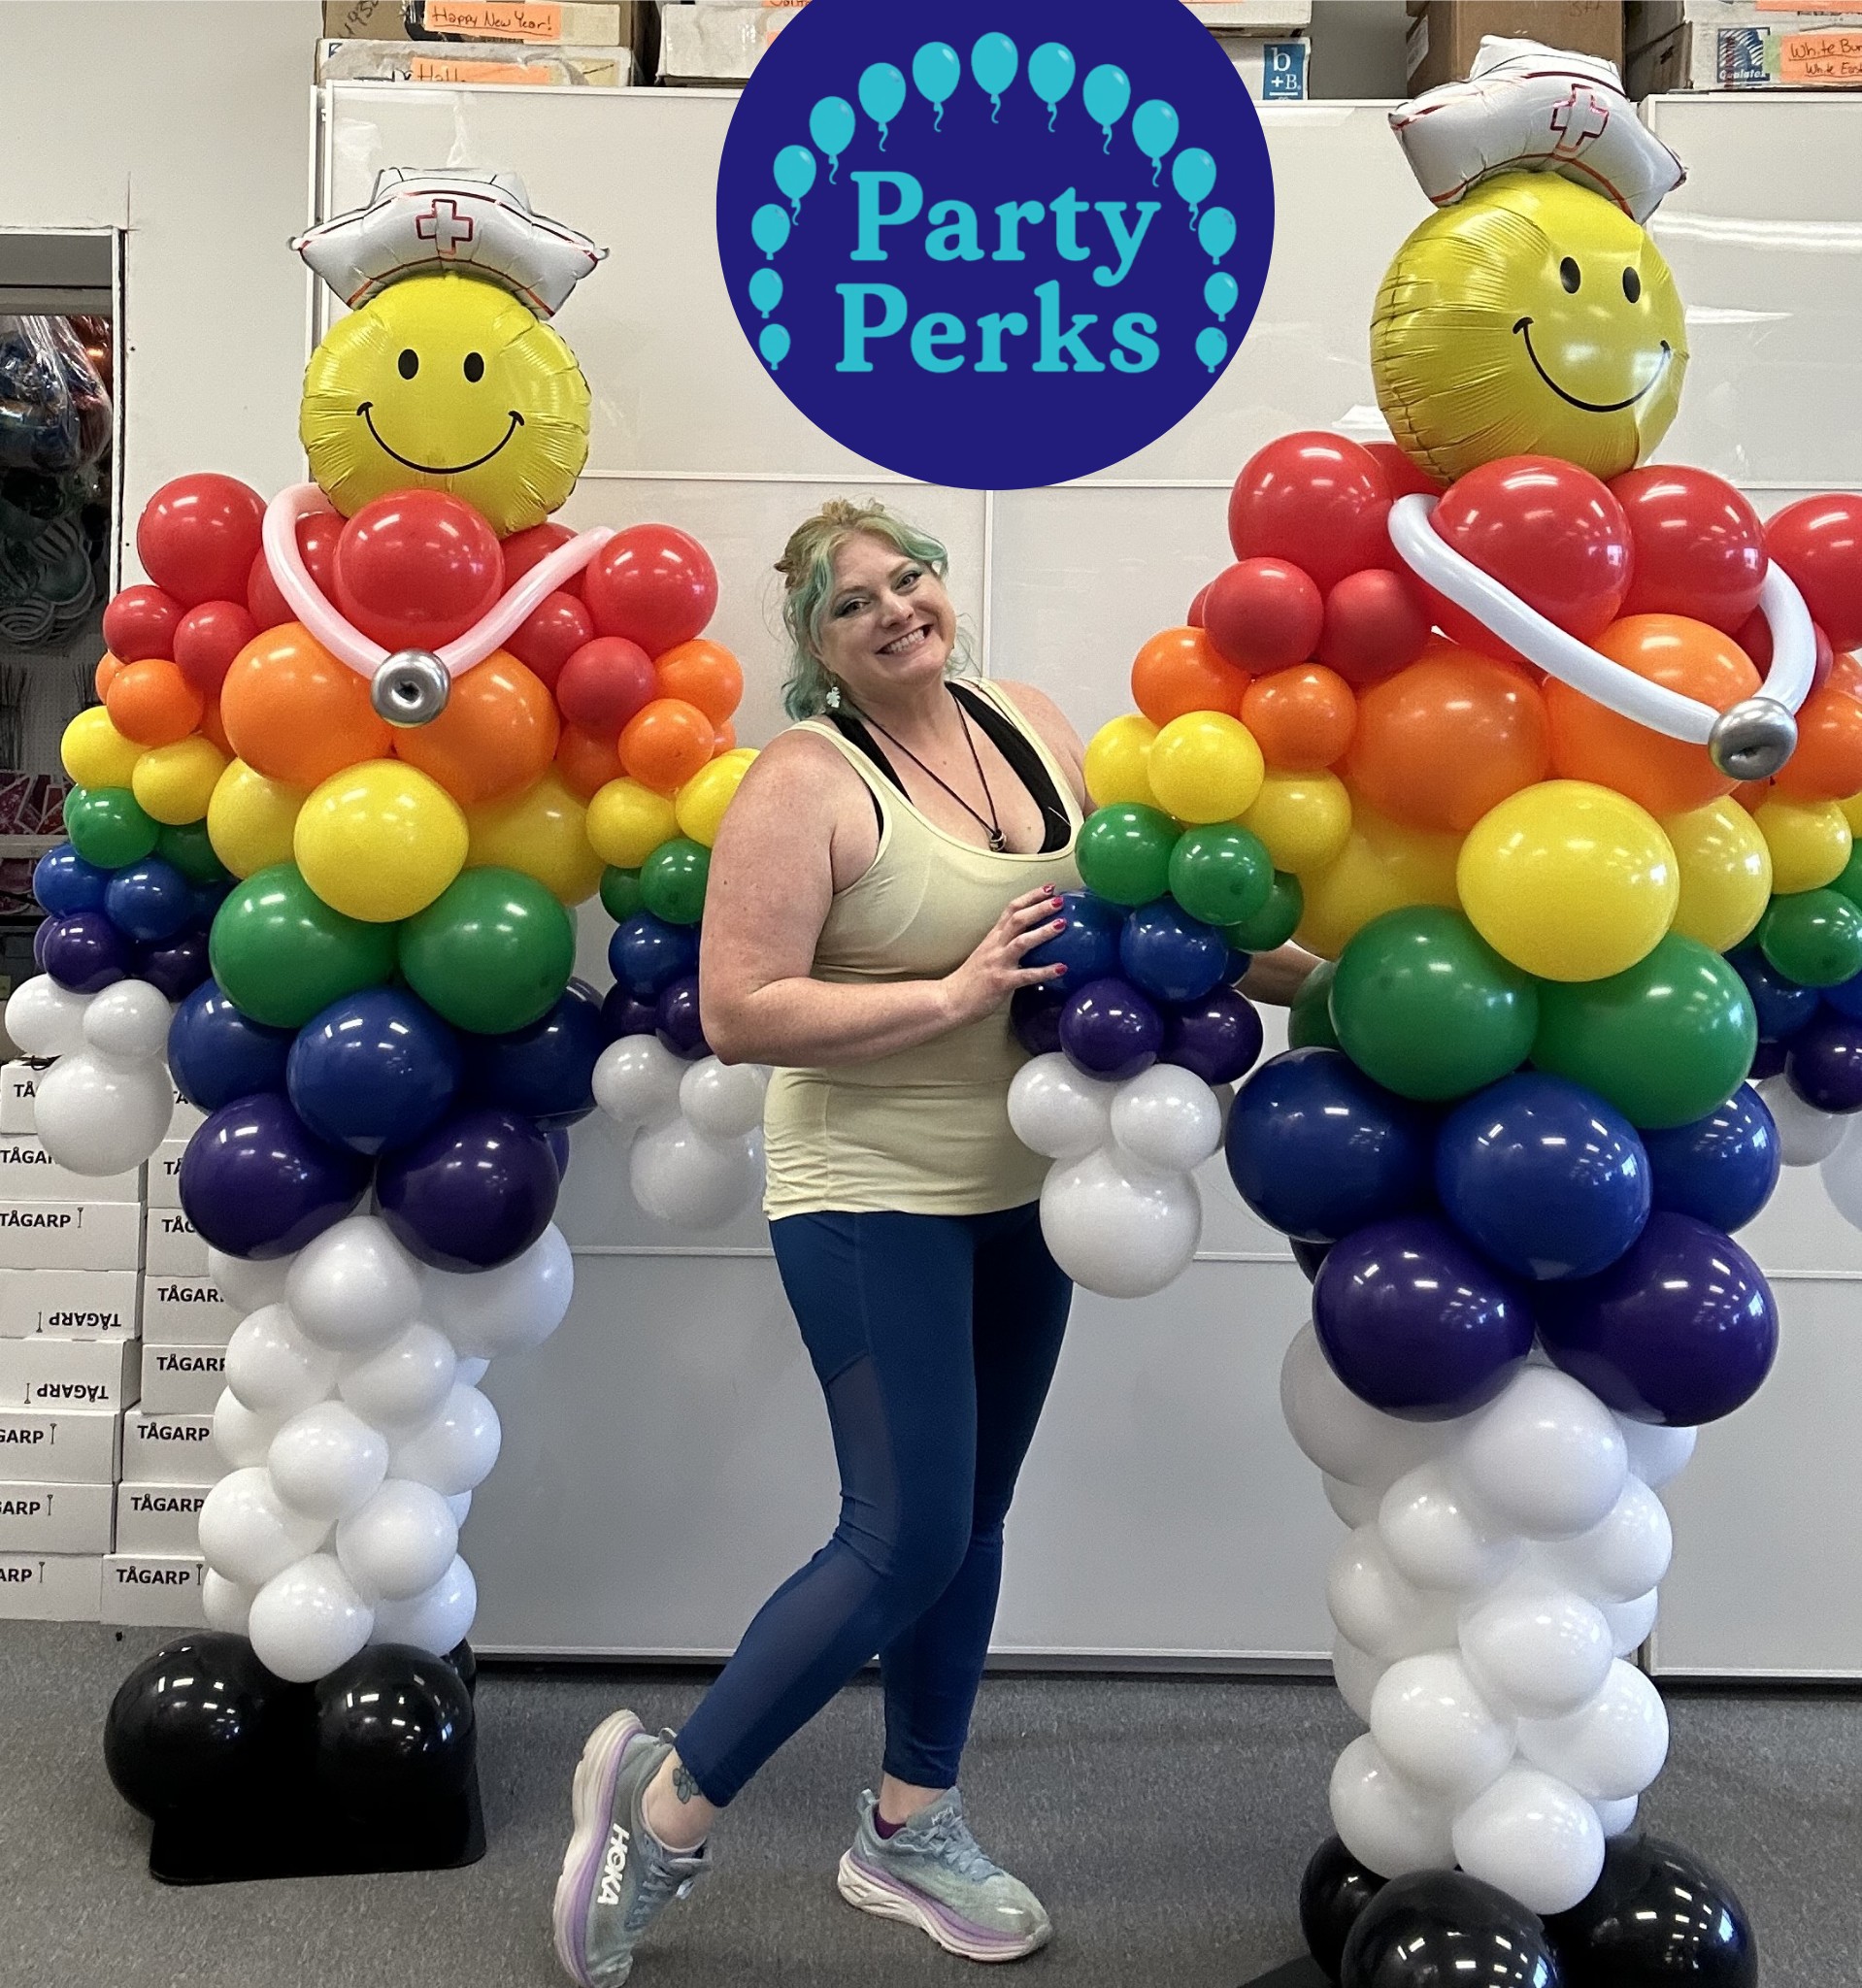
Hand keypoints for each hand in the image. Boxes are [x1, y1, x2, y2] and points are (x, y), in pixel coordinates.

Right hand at [940, 886, 1067, 1025]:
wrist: (950, 1000)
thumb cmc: (970, 980)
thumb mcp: (987, 955)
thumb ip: (1005, 945)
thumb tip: (1031, 941)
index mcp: (993, 937)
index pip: (1012, 909)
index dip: (1031, 897)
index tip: (1049, 888)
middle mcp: (995, 946)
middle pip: (1017, 919)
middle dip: (1039, 907)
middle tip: (1059, 900)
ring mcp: (998, 963)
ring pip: (1022, 942)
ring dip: (1043, 932)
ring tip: (1062, 924)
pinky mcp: (1002, 982)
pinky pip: (1026, 975)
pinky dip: (1045, 971)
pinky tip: (1062, 968)